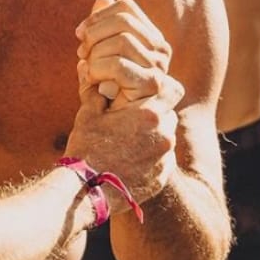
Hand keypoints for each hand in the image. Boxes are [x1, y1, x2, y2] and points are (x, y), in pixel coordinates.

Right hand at [65, 81, 178, 210]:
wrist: (86, 190)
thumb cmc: (86, 148)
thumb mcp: (88, 114)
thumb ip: (96, 91)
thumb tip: (86, 69)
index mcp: (149, 114)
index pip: (173, 90)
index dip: (163, 88)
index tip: (150, 92)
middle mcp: (164, 136)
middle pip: (169, 115)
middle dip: (154, 114)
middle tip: (131, 120)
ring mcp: (165, 159)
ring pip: (166, 139)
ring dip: (153, 137)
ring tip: (128, 143)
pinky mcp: (162, 178)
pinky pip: (163, 161)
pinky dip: (151, 158)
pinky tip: (129, 161)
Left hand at [75, 0, 175, 103]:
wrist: (111, 135)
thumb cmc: (102, 94)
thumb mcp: (99, 58)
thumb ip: (102, 29)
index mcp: (150, 38)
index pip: (126, 8)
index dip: (98, 16)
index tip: (80, 34)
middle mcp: (160, 50)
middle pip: (123, 21)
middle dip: (94, 34)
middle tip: (81, 55)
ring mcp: (160, 67)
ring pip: (121, 40)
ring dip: (95, 56)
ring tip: (88, 73)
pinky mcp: (154, 86)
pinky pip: (118, 65)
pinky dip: (98, 71)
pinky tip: (94, 84)